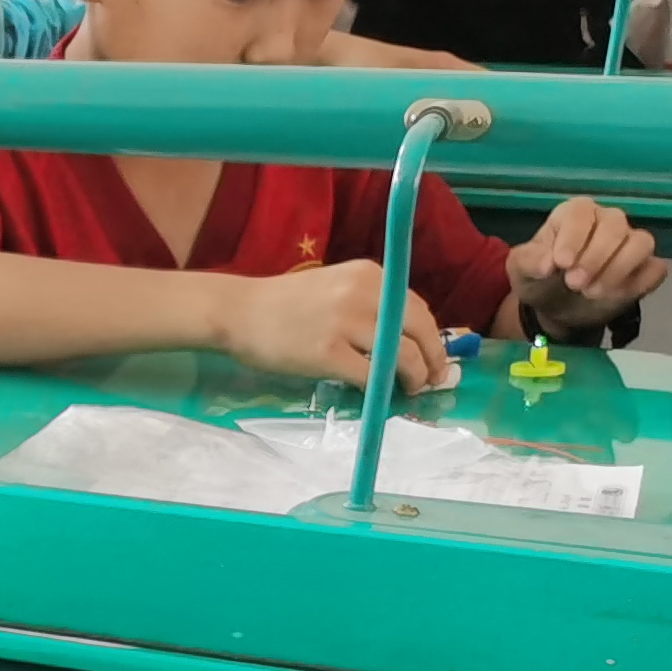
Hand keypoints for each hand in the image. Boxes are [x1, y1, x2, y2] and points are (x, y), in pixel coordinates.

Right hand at [221, 260, 448, 391]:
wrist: (238, 312)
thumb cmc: (283, 304)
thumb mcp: (335, 288)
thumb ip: (368, 305)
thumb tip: (401, 339)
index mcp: (369, 275)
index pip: (415, 307)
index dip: (431, 337)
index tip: (433, 357)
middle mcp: (364, 293)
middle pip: (418, 329)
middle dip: (432, 359)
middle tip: (432, 380)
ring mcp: (346, 323)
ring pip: (401, 354)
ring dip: (413, 377)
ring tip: (410, 390)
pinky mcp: (327, 352)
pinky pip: (369, 375)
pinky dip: (380, 388)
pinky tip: (378, 395)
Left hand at [506, 196, 663, 335]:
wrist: (553, 307)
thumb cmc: (538, 277)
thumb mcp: (520, 269)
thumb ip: (529, 261)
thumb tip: (548, 264)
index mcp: (575, 213)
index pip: (582, 212)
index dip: (573, 237)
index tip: (560, 264)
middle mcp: (608, 221)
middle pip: (615, 225)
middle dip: (595, 256)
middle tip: (574, 284)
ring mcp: (630, 243)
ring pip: (641, 243)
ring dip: (619, 268)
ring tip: (591, 292)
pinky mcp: (645, 269)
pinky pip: (655, 269)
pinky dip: (639, 282)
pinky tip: (615, 295)